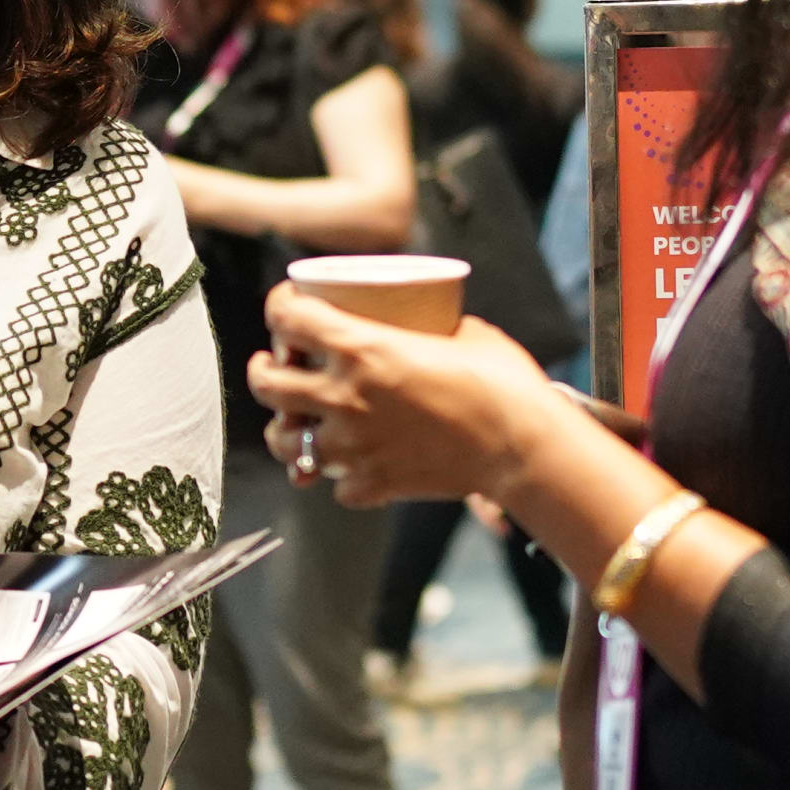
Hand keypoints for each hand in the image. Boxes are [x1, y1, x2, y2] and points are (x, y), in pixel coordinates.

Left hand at [247, 294, 562, 509]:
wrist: (525, 446)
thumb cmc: (504, 382)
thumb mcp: (461, 333)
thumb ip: (424, 327)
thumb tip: (418, 319)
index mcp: (361, 349)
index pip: (287, 317)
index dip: (279, 305)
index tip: (286, 305)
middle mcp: (344, 397)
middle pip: (266, 382)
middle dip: (265, 368)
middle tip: (275, 363)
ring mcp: (352, 446)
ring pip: (283, 441)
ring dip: (285, 427)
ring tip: (296, 419)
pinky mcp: (371, 483)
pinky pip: (334, 484)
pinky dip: (338, 474)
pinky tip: (352, 462)